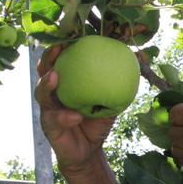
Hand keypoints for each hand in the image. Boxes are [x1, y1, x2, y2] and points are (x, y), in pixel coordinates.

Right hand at [34, 44, 114, 172]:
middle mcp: (54, 91)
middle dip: (48, 56)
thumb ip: (123, 78)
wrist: (89, 150)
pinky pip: (55, 120)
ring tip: (55, 76)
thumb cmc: (98, 119)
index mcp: (67, 81)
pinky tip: (75, 116)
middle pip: (44, 69)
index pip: (63, 58)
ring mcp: (49, 108)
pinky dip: (65, 117)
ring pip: (41, 92)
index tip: (72, 33)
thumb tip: (140, 55)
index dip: (64, 45)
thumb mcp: (113, 97)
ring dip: (47, 83)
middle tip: (58, 47)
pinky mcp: (49, 126)